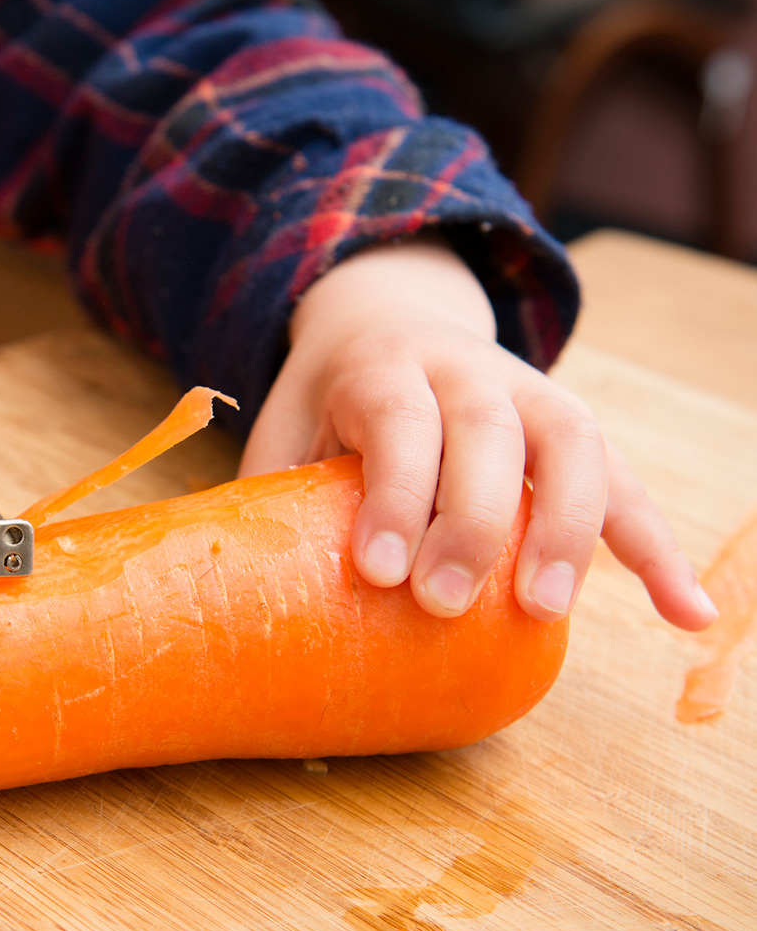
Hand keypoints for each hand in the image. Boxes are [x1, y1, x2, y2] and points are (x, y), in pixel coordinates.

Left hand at [241, 237, 716, 630]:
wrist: (388, 319)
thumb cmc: (328, 400)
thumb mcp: (287, 424)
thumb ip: (279, 489)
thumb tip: (248, 588)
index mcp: (386, 368)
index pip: (401, 424)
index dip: (396, 495)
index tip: (381, 573)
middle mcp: (467, 371)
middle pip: (488, 434)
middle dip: (472, 521)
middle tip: (443, 604)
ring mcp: (531, 394)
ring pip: (570, 447)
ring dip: (568, 530)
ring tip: (544, 611)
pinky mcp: (572, 430)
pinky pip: (625, 482)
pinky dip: (656, 547)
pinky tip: (683, 612)